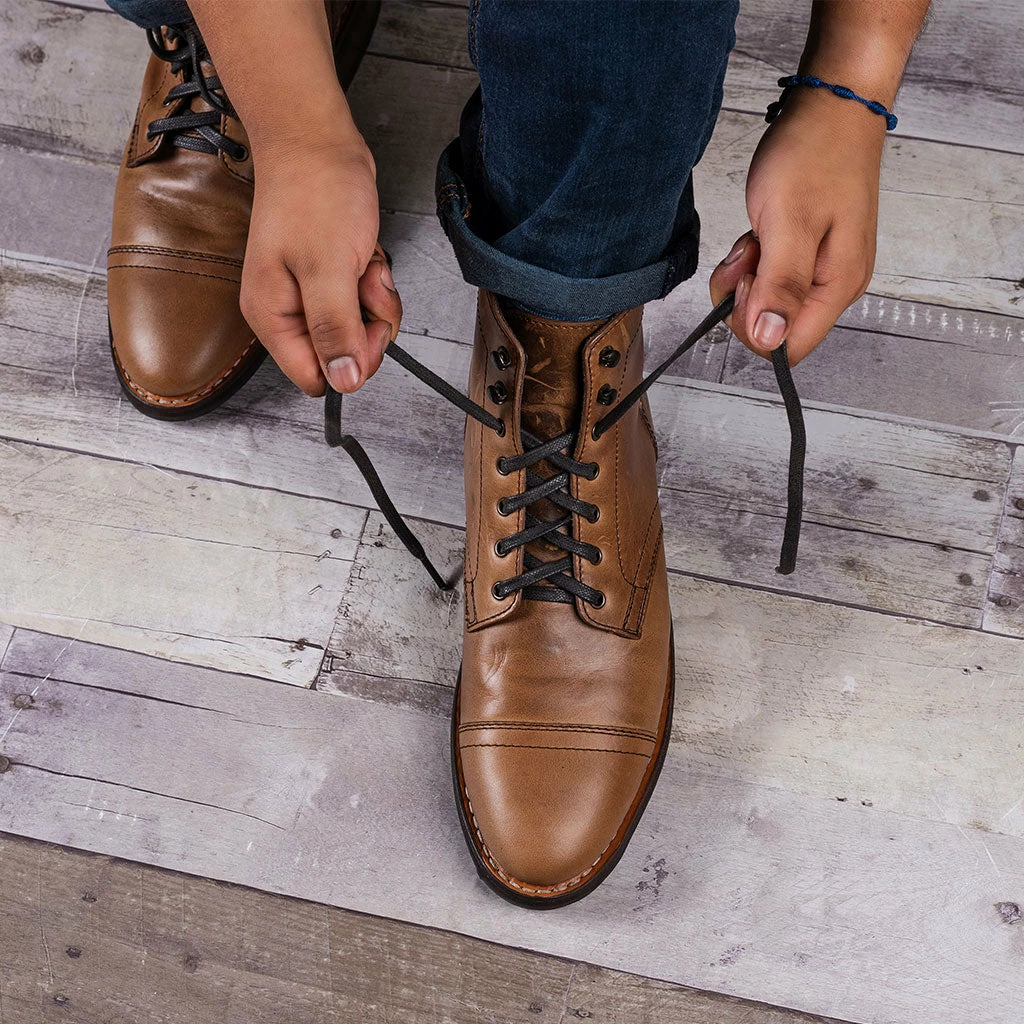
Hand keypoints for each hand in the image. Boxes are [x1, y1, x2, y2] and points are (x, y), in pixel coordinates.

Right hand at [240, 138, 401, 395]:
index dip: (349, 361)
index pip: (315, 377)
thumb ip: (335, 330)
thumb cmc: (315, 194)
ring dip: (374, 297)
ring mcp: (310, 295)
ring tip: (361, 260)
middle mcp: (288, 312)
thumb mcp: (329, 269)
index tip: (362, 324)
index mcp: (273, 317)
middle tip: (362, 283)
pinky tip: (365, 253)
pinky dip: (375, 279)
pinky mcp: (331, 279)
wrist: (318, 142)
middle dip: (367, 324)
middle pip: (344, 356)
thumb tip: (343, 383)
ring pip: (361, 328)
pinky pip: (365, 302)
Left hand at [709, 87, 883, 364]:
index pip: (789, 347)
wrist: (834, 104)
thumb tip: (771, 340)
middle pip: (774, 326)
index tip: (749, 282)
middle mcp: (835, 284)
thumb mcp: (789, 222)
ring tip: (758, 231)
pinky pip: (770, 275)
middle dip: (747, 296)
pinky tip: (762, 227)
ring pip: (767, 300)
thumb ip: (780, 286)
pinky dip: (755, 256)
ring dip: (748, 272)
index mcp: (838, 286)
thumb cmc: (815, 154)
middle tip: (751, 250)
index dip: (755, 327)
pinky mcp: (809, 251)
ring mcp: (823, 268)